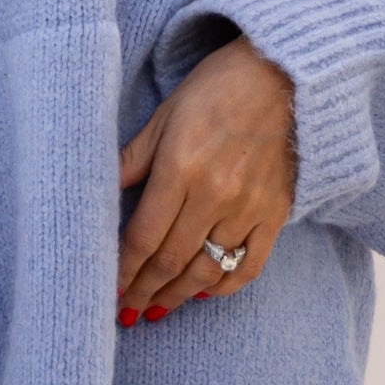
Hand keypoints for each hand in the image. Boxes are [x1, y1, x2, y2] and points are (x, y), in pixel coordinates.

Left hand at [118, 41, 294, 320]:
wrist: (286, 74)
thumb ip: (133, 159)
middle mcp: (214, 194)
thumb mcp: (164, 115)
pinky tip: (203, 292)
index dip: (121, 270)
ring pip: (206, 270)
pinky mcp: (275, 213)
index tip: (107, 290)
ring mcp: (248, 207)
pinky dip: (223, 286)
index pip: (142, 236)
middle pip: (170, 261)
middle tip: (125, 310)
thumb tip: (98, 193)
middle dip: (143, 290)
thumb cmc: (217, 88)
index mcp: (180, 168)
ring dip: (176, 295)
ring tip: (156, 308)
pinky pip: (248, 265)